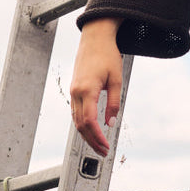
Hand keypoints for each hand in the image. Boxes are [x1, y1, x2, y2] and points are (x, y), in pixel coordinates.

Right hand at [70, 18, 122, 155]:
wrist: (95, 38)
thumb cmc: (108, 55)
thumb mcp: (116, 80)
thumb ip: (113, 103)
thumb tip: (110, 123)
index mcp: (87, 90)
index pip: (90, 121)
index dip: (97, 137)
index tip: (106, 147)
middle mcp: (76, 92)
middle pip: (81, 125)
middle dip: (92, 141)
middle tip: (103, 152)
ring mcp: (73, 91)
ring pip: (76, 120)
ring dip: (86, 135)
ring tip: (98, 145)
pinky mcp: (74, 90)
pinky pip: (76, 112)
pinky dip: (82, 125)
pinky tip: (91, 131)